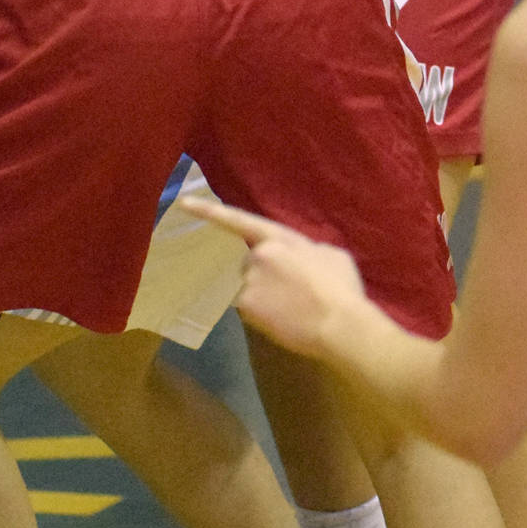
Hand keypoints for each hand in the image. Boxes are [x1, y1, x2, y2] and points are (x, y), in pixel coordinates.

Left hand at [180, 193, 368, 356]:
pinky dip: (260, 314)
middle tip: (289, 294)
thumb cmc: (342, 289)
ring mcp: (250, 280)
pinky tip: (281, 320)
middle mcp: (259, 255)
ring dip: (261, 296)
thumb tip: (304, 255)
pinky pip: (246, 307)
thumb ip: (309, 250)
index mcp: (280, 239)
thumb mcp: (332, 255)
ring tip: (289, 309)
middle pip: (247, 264)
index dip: (210, 211)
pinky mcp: (246, 306)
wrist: (340, 324)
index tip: (184, 203)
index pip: (240, 221)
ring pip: (246, 287)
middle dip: (262, 276)